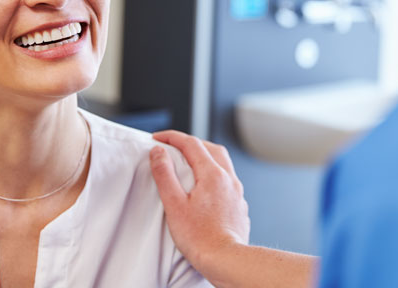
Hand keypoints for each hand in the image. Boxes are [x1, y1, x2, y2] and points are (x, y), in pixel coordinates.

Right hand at [150, 130, 250, 278]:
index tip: (158, 138)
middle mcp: (228, 178)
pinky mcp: (239, 205)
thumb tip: (158, 152)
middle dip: (191, 142)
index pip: (191, 143)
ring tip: (190, 161)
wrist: (227, 260)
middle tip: (173, 145)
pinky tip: (206, 185)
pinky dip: (215, 172)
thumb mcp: (174, 204)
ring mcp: (236, 191)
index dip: (172, 137)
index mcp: (212, 174)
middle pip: (210, 147)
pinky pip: (228, 178)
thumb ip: (165, 174)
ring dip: (205, 155)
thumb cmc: (200, 238)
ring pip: (222, 162)